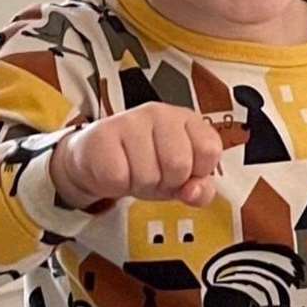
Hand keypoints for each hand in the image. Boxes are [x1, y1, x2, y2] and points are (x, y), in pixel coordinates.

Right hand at [50, 102, 223, 209]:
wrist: (96, 157)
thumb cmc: (144, 164)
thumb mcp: (178, 179)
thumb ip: (200, 189)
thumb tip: (196, 193)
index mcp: (186, 119)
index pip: (210, 150)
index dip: (198, 172)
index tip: (185, 173)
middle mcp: (162, 113)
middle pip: (179, 164)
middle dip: (166, 182)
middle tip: (154, 175)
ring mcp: (132, 121)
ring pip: (149, 175)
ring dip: (140, 186)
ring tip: (133, 173)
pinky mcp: (103, 135)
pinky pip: (119, 178)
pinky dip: (117, 186)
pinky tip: (116, 172)